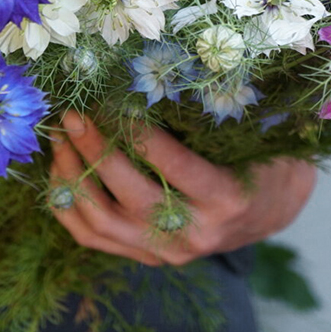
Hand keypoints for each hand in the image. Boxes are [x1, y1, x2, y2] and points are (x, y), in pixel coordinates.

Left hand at [49, 111, 316, 265]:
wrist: (270, 212)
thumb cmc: (262, 159)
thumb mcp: (255, 136)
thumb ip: (218, 115)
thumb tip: (166, 73)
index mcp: (227, 199)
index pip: (176, 166)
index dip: (140, 135)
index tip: (112, 102)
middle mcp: (196, 234)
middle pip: (131, 195)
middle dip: (96, 150)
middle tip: (74, 114)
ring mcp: (167, 253)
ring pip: (103, 221)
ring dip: (74, 176)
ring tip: (61, 139)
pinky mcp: (146, 258)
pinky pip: (93, 237)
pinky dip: (68, 206)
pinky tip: (60, 171)